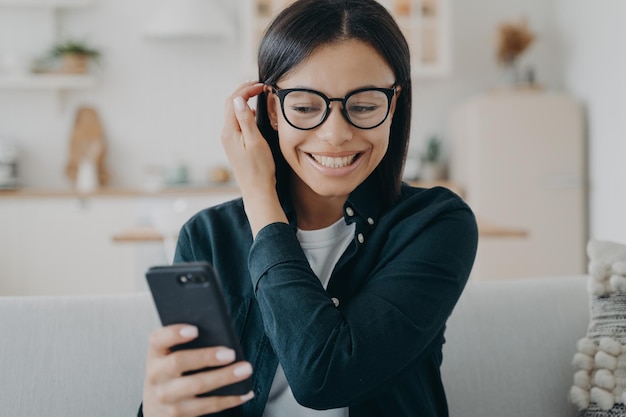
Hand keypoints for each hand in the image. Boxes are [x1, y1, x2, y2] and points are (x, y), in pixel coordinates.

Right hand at [142, 324, 253, 416]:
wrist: (156, 409)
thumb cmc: (171, 374)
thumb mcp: (169, 358)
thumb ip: (187, 344)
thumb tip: (220, 333)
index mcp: (155, 355)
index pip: (158, 339)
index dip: (174, 333)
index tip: (195, 329)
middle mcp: (156, 376)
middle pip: (179, 362)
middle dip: (206, 356)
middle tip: (230, 353)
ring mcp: (166, 397)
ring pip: (197, 385)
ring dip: (224, 377)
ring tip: (245, 369)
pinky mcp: (178, 414)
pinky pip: (208, 406)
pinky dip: (230, 399)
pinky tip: (246, 392)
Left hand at [222, 81, 287, 236]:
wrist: (257, 191)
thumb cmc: (260, 169)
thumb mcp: (255, 141)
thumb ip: (246, 119)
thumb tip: (239, 99)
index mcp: (229, 131)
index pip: (233, 102)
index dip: (245, 89)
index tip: (261, 85)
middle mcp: (226, 134)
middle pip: (231, 105)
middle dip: (243, 92)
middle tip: (259, 85)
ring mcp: (229, 140)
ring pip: (233, 113)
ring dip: (244, 101)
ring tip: (258, 95)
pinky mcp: (235, 145)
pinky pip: (237, 123)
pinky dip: (245, 113)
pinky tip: (256, 114)